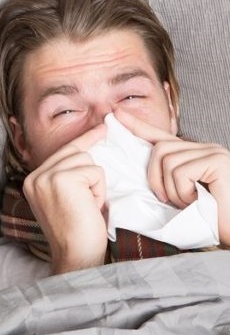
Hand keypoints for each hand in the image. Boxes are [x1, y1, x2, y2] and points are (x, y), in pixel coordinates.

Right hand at [23, 127, 107, 272]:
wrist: (76, 256)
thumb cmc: (78, 232)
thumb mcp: (64, 199)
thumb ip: (67, 176)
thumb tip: (89, 148)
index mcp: (32, 180)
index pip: (62, 152)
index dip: (84, 140)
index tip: (102, 127)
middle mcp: (35, 176)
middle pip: (75, 152)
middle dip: (91, 174)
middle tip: (92, 199)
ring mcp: (46, 177)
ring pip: (86, 160)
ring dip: (96, 184)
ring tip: (88, 207)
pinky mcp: (62, 179)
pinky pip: (94, 171)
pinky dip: (99, 189)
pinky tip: (90, 207)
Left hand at [116, 110, 229, 244]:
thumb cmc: (209, 219)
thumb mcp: (180, 197)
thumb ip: (165, 180)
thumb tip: (135, 171)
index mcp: (195, 155)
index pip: (162, 136)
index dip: (138, 126)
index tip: (116, 115)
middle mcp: (206, 149)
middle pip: (160, 148)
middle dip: (155, 178)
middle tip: (169, 200)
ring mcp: (213, 152)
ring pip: (168, 161)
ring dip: (172, 189)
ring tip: (190, 202)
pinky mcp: (218, 161)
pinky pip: (181, 172)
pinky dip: (183, 192)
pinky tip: (198, 200)